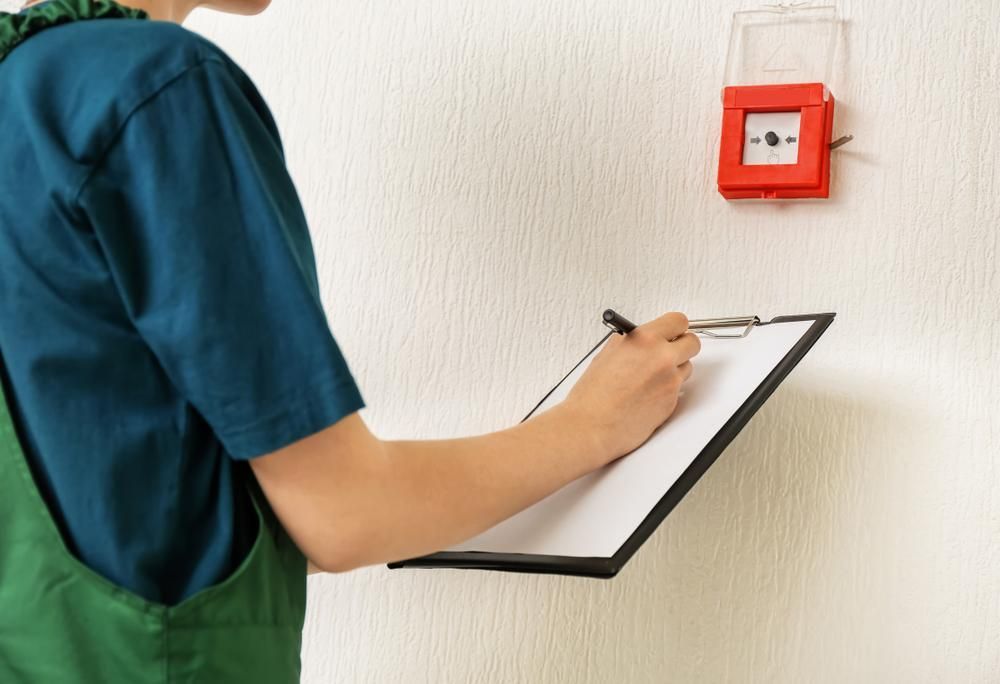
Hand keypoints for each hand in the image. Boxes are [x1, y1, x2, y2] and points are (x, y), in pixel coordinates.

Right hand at [560, 311, 700, 463]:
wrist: (592, 426)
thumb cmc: (593, 396)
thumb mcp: (607, 354)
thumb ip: (631, 343)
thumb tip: (641, 339)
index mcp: (644, 340)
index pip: (677, 321)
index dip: (676, 327)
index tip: (673, 332)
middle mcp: (662, 358)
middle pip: (692, 343)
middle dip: (683, 346)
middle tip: (671, 351)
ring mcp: (670, 381)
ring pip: (687, 367)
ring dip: (675, 370)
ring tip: (650, 379)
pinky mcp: (673, 402)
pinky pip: (678, 390)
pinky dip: (667, 390)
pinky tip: (647, 395)